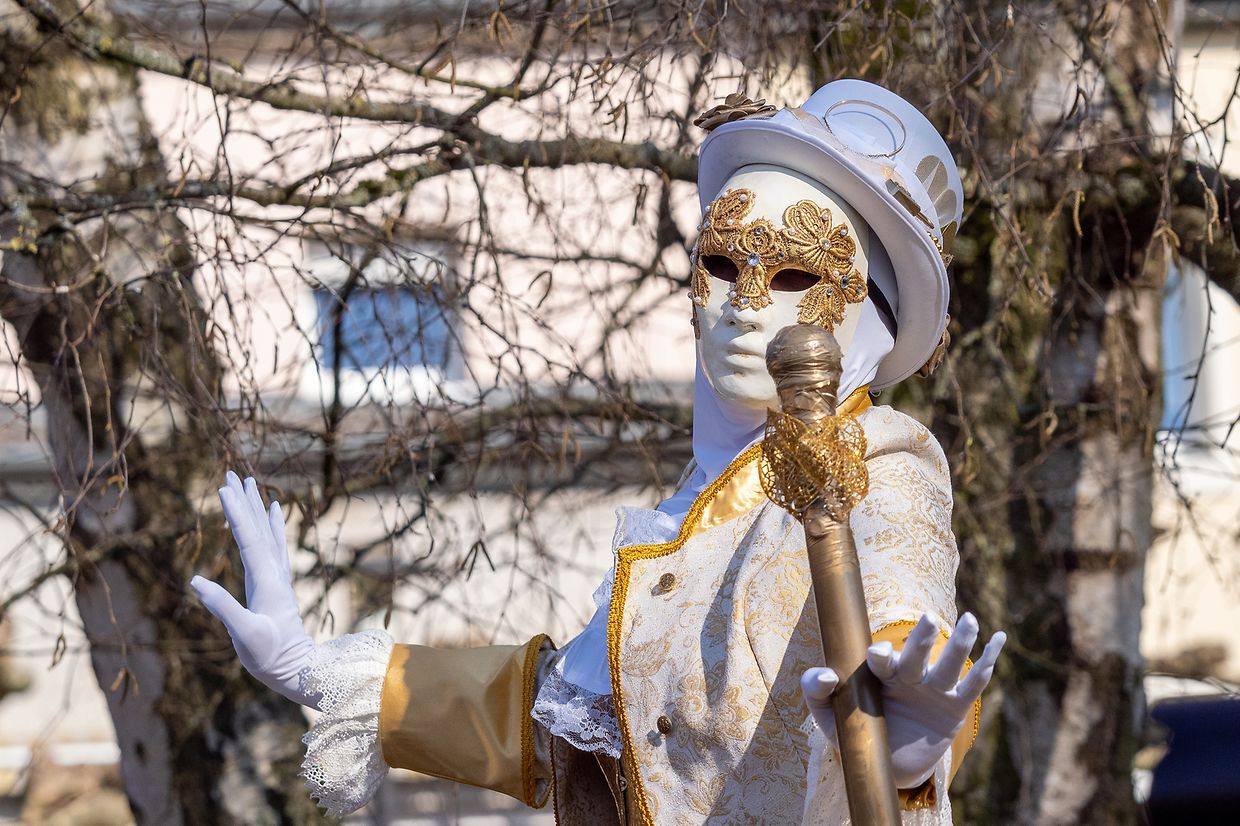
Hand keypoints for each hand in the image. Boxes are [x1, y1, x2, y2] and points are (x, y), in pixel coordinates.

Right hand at [191, 472, 317, 707]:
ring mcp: (277, 576)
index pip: (249, 539)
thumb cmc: (271, 656)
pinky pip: (275, 545)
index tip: (224, 489)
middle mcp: (274, 572)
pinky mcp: (277, 583)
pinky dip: (273, 525)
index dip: (236, 514)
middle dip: (244, 501)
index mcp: (266, 581)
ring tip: (251, 482)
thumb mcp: (245, 634)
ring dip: (257, 507)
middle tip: (233, 473)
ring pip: (267, 533)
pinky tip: (275, 511)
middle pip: (258, 528)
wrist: (297, 667)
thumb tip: (196, 581)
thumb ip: (223, 607)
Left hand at [801, 613, 1004, 788]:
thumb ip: (816, 690)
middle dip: (921, 639)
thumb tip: (826, 674)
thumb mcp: (827, 713)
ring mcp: (933, 689)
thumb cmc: (852, 729)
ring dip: (959, 643)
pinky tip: (998, 640)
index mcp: (878, 672)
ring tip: (969, 621)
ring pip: (948, 664)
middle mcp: (907, 674)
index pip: (880, 659)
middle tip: (927, 619)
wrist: (883, 763)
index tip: (878, 655)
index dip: (880, 655)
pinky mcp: (953, 708)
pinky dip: (987, 663)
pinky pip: (973, 685)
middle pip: (916, 654)